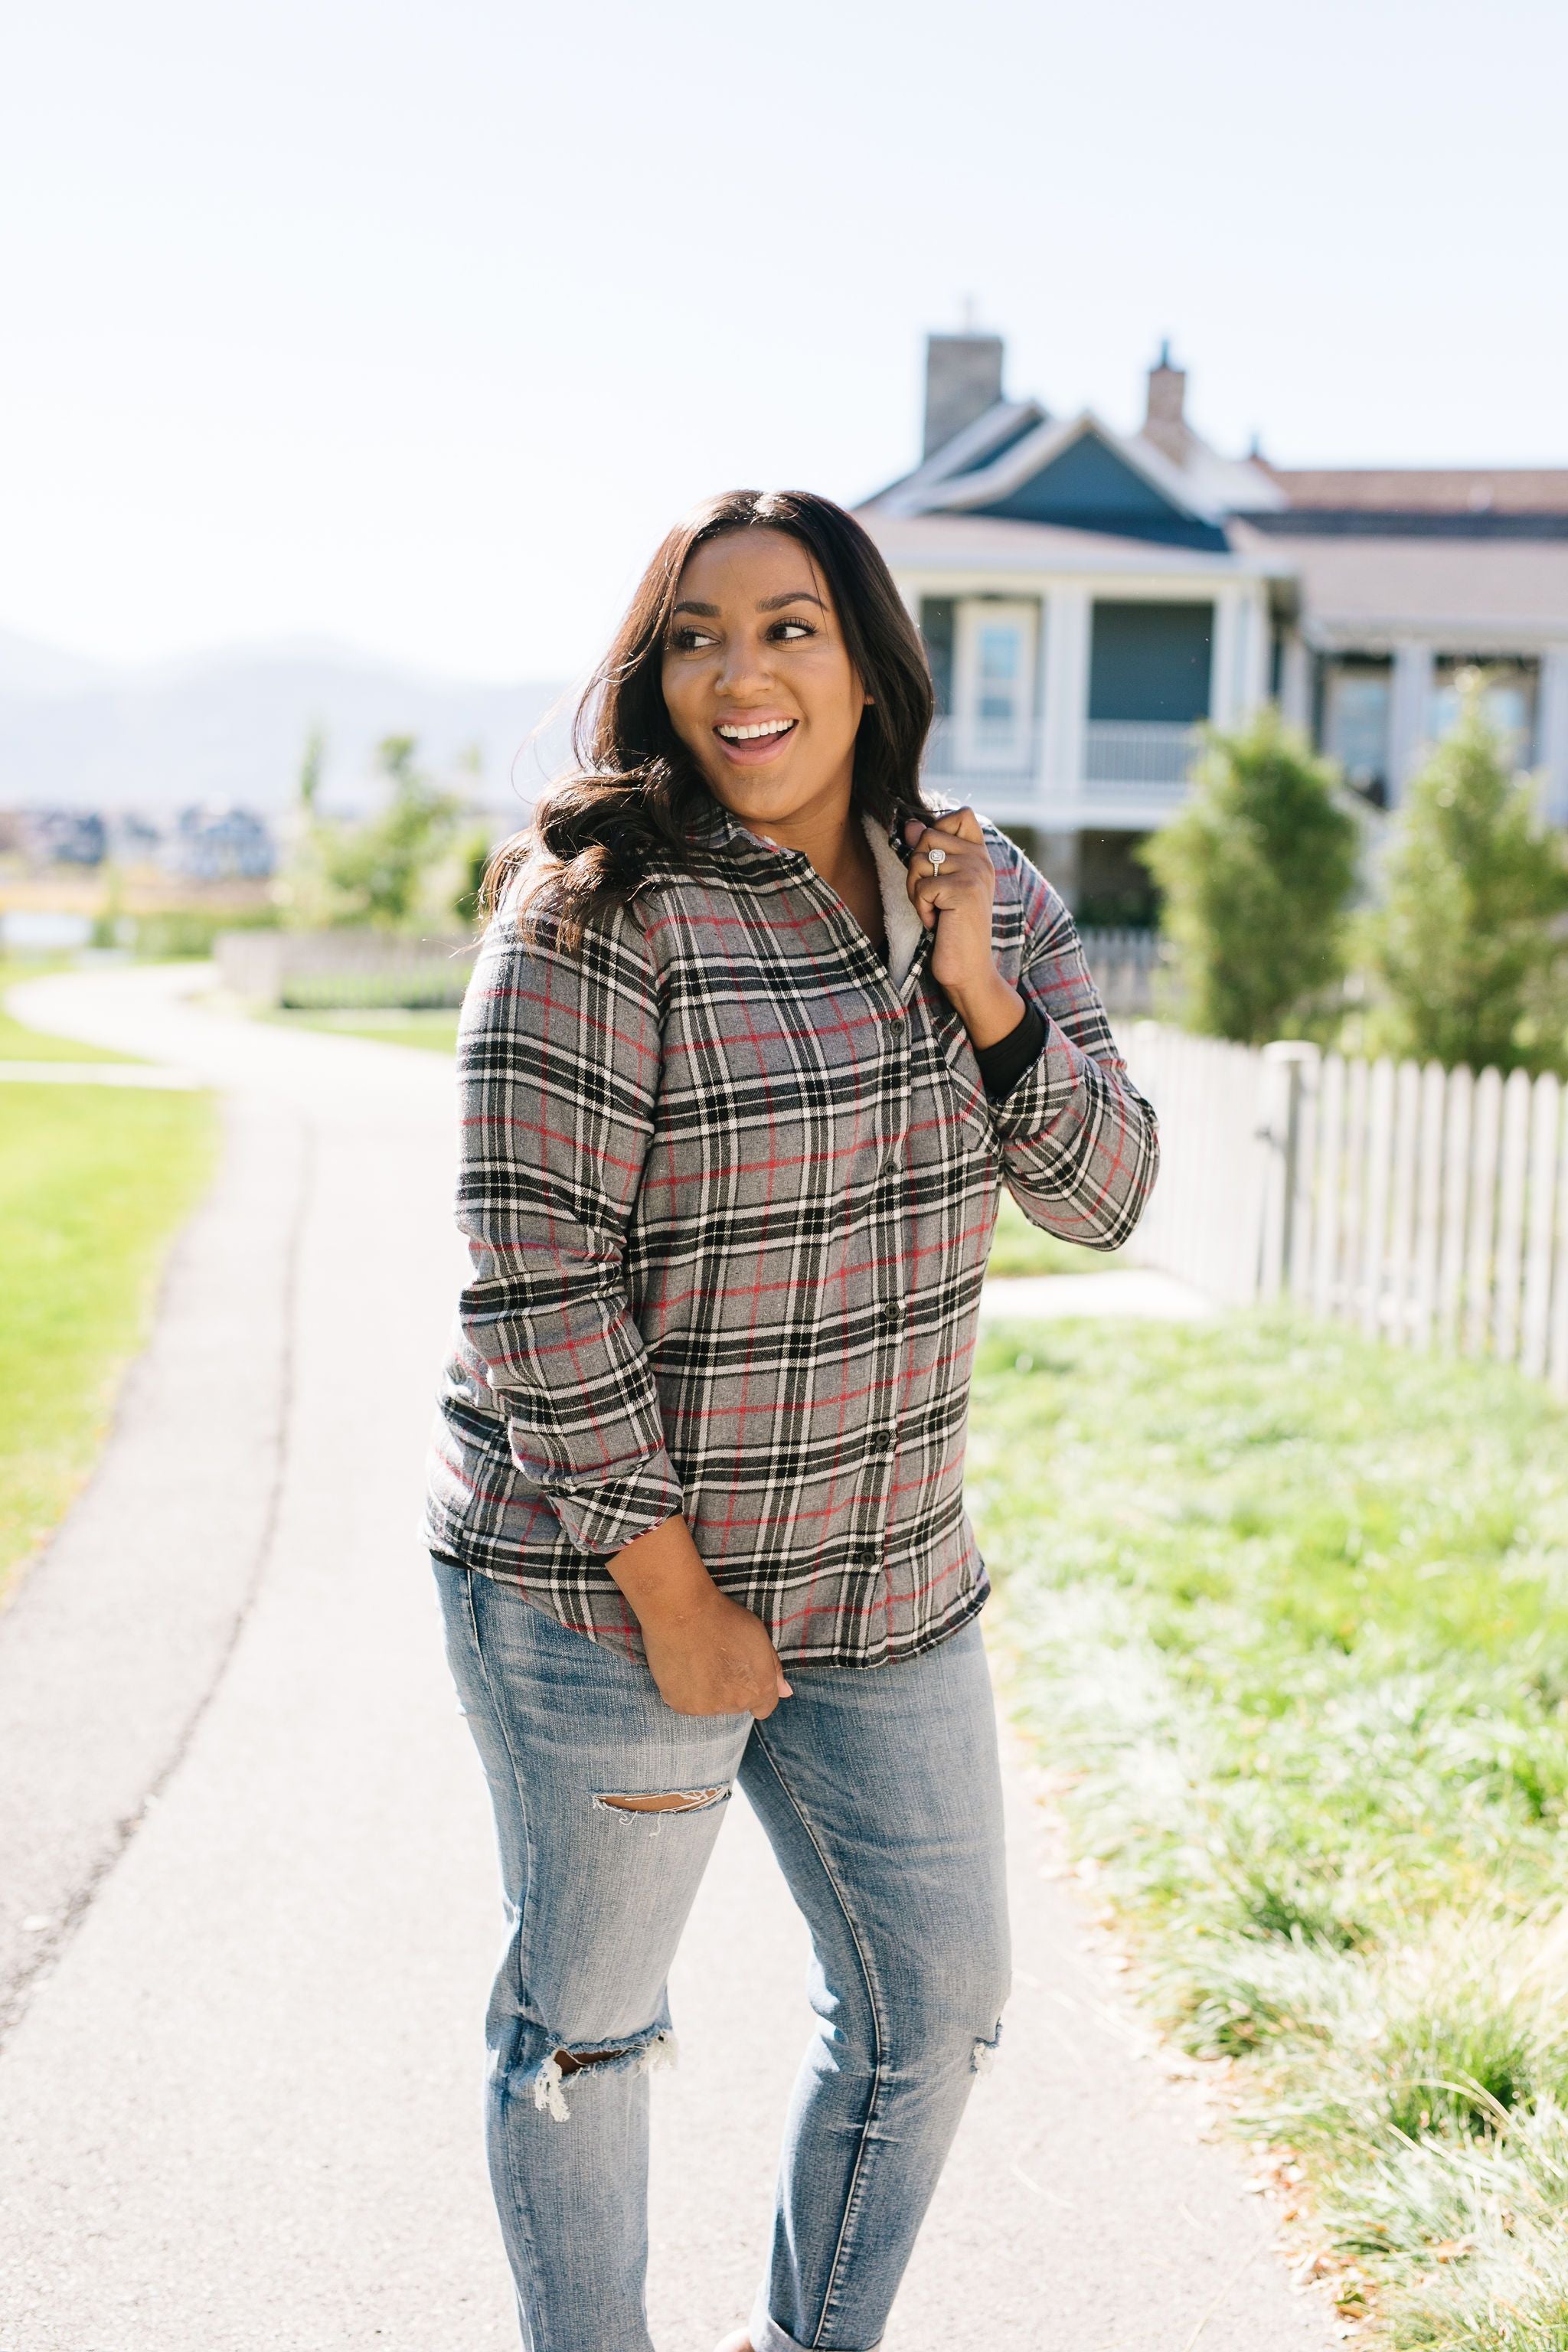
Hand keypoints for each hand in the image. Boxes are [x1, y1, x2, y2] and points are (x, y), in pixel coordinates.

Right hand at [606, 1515, 792, 1718]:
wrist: (682, 1612)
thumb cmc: (724, 1619)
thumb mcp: (759, 1637)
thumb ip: (774, 1669)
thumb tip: (785, 1692)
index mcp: (758, 1689)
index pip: (763, 1708)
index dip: (754, 1691)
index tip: (742, 1674)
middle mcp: (734, 1705)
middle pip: (737, 1706)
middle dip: (732, 1690)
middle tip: (718, 1661)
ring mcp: (705, 1708)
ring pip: (712, 1706)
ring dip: (709, 1692)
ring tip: (699, 1663)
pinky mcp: (680, 1705)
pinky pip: (689, 1704)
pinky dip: (687, 1692)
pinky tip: (684, 1668)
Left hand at [903, 807, 1024, 1049]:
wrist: (968, 969)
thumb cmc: (950, 928)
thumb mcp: (939, 885)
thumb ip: (929, 852)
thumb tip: (910, 825)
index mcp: (979, 855)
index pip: (962, 814)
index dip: (939, 828)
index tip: (938, 864)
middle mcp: (981, 859)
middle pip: (927, 835)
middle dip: (917, 868)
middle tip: (932, 897)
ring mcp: (975, 873)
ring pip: (919, 860)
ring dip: (916, 891)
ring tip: (936, 911)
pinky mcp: (964, 891)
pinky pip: (922, 887)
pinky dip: (921, 909)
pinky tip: (937, 923)